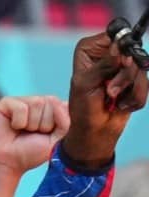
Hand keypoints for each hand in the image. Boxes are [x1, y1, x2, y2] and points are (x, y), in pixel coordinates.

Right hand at [0, 96, 69, 175]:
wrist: (5, 163)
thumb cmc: (30, 153)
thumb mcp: (57, 141)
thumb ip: (66, 121)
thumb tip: (55, 100)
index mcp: (52, 110)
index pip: (64, 104)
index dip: (59, 123)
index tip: (47, 136)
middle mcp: (38, 103)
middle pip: (52, 102)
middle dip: (44, 124)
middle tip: (32, 135)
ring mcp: (22, 101)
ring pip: (37, 103)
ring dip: (31, 124)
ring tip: (22, 132)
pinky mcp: (6, 102)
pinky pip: (21, 107)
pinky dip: (18, 122)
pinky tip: (12, 127)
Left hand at [62, 32, 148, 169]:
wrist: (94, 132)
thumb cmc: (83, 108)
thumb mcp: (86, 84)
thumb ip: (103, 65)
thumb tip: (120, 48)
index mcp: (90, 49)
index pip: (114, 34)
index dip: (120, 47)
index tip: (120, 62)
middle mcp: (108, 54)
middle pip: (132, 51)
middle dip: (124, 75)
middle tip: (110, 90)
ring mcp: (123, 67)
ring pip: (141, 69)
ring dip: (128, 89)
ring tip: (112, 99)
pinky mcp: (134, 81)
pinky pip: (145, 84)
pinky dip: (134, 98)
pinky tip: (121, 104)